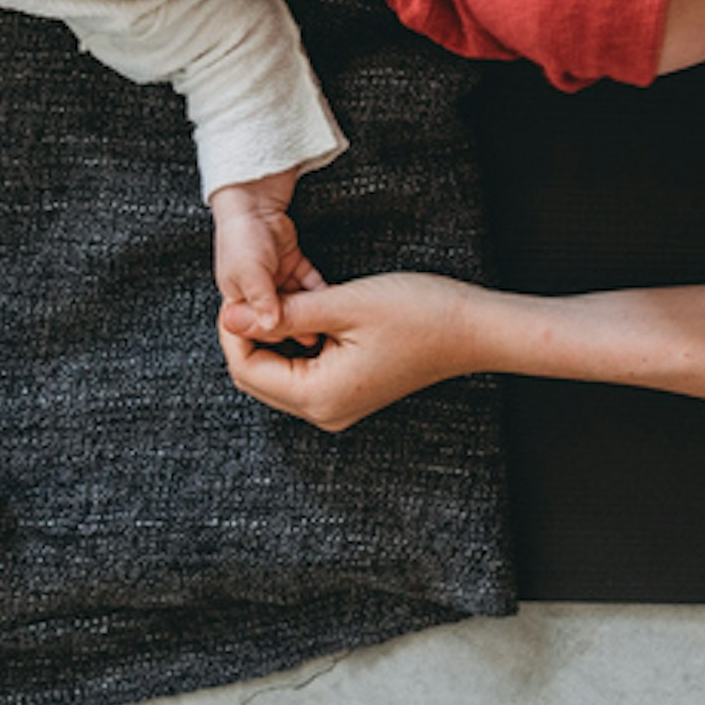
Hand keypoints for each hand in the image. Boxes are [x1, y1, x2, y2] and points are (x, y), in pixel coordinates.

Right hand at [207, 169, 326, 345]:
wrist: (254, 200)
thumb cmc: (242, 236)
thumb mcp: (249, 273)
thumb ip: (261, 301)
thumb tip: (270, 328)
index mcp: (237, 301)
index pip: (252, 332)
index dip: (269, 345)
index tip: (290, 358)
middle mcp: (255, 293)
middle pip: (277, 320)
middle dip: (295, 333)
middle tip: (316, 347)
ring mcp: (274, 279)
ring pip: (297, 304)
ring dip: (311, 314)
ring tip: (330, 329)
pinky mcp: (292, 265)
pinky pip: (309, 285)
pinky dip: (319, 293)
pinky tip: (334, 304)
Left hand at [217, 271, 487, 431]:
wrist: (474, 331)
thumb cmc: (418, 314)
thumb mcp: (342, 305)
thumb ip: (282, 314)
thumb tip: (229, 317)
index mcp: (319, 396)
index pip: (247, 369)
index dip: (234, 330)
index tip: (237, 292)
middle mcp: (324, 412)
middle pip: (258, 377)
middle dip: (249, 335)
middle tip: (257, 291)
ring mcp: (337, 406)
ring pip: (278, 374)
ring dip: (271, 338)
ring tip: (283, 297)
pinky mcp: (349, 393)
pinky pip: (303, 372)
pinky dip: (295, 344)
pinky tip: (306, 313)